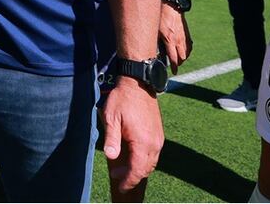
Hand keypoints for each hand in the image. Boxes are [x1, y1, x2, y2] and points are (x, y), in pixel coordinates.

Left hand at [101, 77, 164, 194]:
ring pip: (151, 162)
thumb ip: (112, 139)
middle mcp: (155, 142)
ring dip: (139, 168)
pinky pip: (154, 154)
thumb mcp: (111, 118)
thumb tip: (110, 157)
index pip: (137, 170)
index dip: (128, 180)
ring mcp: (159, 138)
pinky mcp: (159, 133)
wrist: (138, 83)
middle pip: (146, 169)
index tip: (120, 186)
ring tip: (123, 168)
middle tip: (117, 176)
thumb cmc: (122, 99)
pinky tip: (133, 157)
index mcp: (143, 141)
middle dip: (132, 176)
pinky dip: (144, 160)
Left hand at [158, 4, 190, 74]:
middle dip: (179, 63)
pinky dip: (186, 51)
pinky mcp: (187, 33)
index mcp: (170, 40)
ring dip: (183, 58)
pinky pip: (189, 46)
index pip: (174, 58)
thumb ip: (158, 42)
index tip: (174, 72)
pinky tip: (182, 51)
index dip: (174, 67)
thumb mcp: (156, 31)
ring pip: (187, 53)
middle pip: (182, 57)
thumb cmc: (161, 17)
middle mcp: (178, 40)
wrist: (172, 6)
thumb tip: (156, 52)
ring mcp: (184, 37)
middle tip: (174, 65)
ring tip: (177, 59)